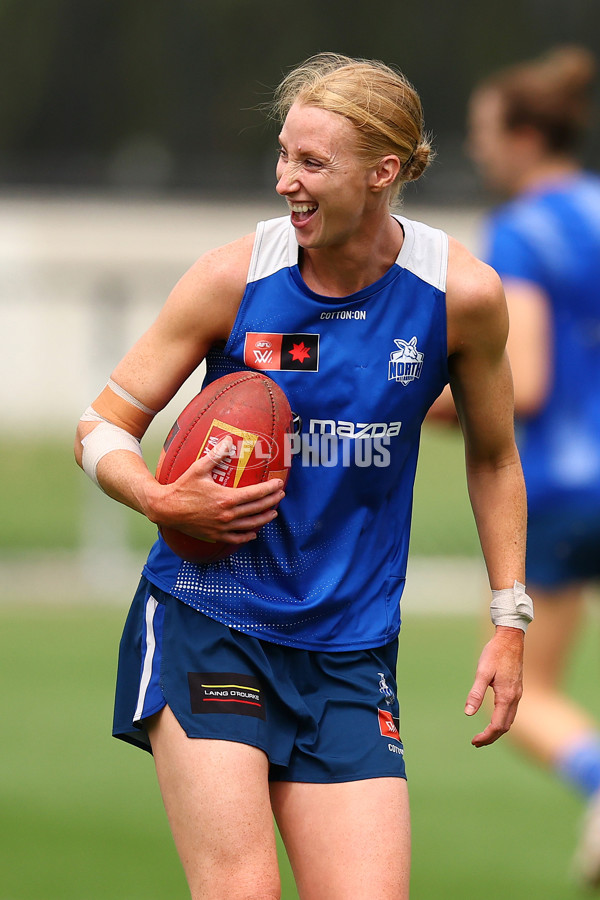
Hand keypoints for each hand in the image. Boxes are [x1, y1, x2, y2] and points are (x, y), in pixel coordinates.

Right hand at [153, 437, 285, 544]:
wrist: (166, 509)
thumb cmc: (182, 487)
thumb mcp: (199, 468)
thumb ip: (216, 455)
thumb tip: (228, 440)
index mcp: (226, 498)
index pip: (255, 494)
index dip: (270, 489)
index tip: (279, 484)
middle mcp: (227, 515)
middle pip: (257, 509)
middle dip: (272, 501)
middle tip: (280, 495)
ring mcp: (222, 527)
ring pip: (251, 525)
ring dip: (264, 518)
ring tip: (273, 513)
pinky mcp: (216, 535)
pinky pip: (236, 538)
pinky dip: (248, 535)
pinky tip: (254, 532)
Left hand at [464, 626, 523, 746]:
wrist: (511, 638)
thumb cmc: (495, 653)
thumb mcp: (482, 672)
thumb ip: (475, 693)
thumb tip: (468, 713)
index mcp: (506, 696)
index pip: (497, 726)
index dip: (486, 736)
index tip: (473, 741)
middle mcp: (514, 698)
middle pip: (505, 726)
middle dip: (491, 737)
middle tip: (476, 742)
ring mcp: (517, 694)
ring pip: (509, 720)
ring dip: (497, 730)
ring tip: (483, 735)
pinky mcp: (516, 689)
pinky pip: (511, 711)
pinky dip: (502, 721)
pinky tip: (494, 719)